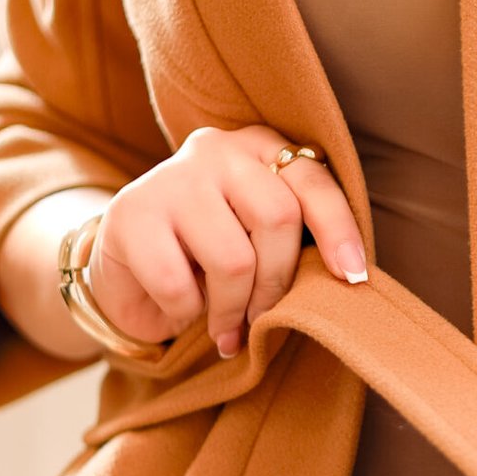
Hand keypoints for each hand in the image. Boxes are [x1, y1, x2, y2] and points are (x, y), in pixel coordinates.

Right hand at [87, 127, 366, 356]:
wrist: (124, 266)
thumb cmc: (207, 255)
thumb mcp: (257, 238)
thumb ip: (292, 239)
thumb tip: (345, 278)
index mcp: (258, 148)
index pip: (312, 180)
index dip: (337, 229)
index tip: (352, 276)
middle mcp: (216, 151)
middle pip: (277, 218)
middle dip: (276, 285)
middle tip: (262, 318)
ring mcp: (170, 178)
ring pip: (233, 259)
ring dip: (233, 309)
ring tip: (225, 327)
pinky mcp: (131, 214)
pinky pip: (179, 284)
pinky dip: (187, 313)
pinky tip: (183, 311)